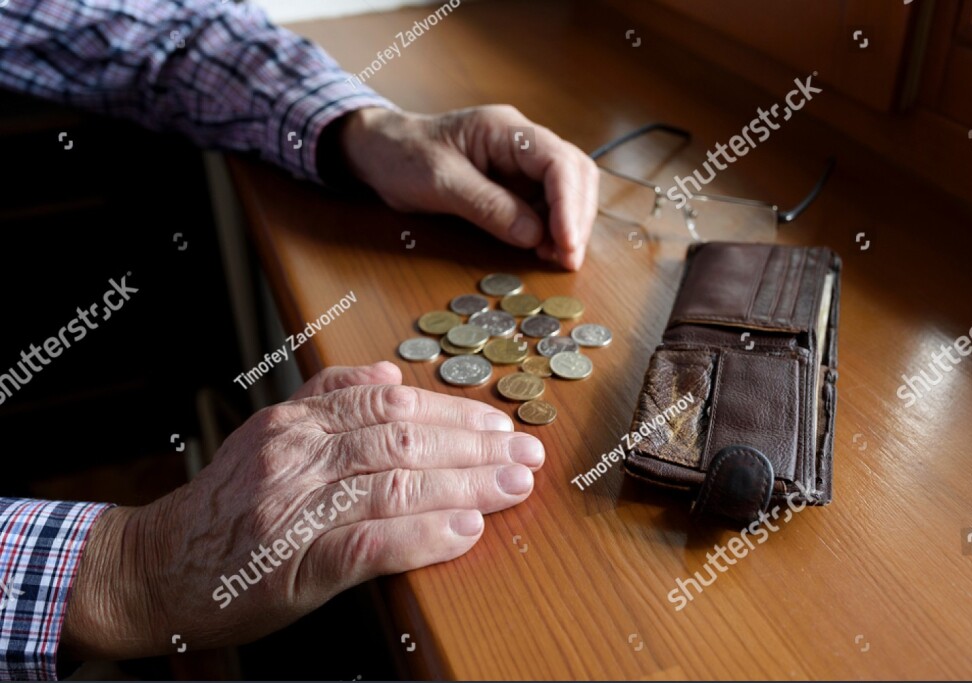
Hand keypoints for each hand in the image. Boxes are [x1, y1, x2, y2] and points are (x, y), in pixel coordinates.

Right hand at [61, 362, 543, 658]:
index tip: (501, 422)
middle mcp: (295, 455)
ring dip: (465, 484)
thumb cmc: (224, 507)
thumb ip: (327, 400)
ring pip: (393, 482)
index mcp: (296, 422)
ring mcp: (294, 509)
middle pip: (401, 438)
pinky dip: (422, 535)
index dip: (454, 412)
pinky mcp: (294, 564)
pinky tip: (464, 530)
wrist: (154, 568)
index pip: (390, 403)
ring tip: (513, 487)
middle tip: (526, 453)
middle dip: (473, 445)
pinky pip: (370, 543)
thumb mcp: (267, 434)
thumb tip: (389, 376)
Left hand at [335, 106, 598, 270]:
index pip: (557, 161)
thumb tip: (534, 235)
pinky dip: (552, 229)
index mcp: (505, 130)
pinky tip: (544, 250)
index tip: (566, 243)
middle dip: (577, 218)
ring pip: (568, 190)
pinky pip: (547, 205)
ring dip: (569, 225)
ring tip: (558, 259)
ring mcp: (521, 163)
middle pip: (575, 174)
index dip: (569, 204)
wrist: (380, 150)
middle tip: (568, 259)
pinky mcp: (515, 185)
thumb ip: (488, 206)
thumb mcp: (440, 182)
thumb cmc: (403, 156)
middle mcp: (522, 142)